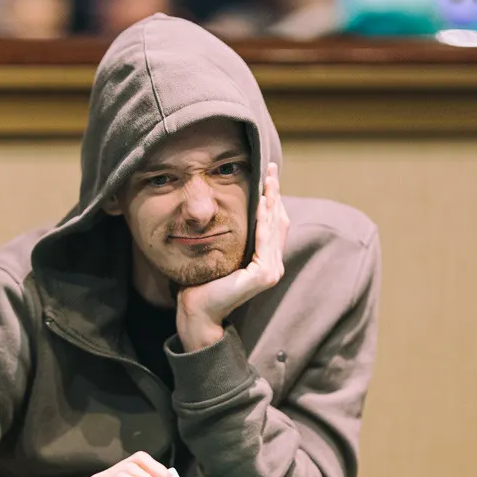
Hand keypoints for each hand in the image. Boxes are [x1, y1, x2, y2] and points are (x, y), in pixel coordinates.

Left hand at [175, 162, 289, 350]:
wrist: (197, 309)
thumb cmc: (203, 282)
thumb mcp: (222, 251)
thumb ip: (233, 237)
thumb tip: (229, 210)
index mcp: (265, 261)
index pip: (273, 224)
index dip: (273, 199)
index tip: (268, 175)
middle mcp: (273, 266)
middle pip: (279, 221)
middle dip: (275, 192)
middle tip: (272, 167)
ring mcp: (271, 271)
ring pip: (274, 226)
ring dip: (272, 200)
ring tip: (269, 178)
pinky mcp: (264, 274)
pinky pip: (264, 239)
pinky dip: (263, 218)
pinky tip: (261, 201)